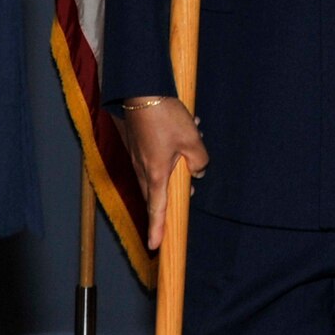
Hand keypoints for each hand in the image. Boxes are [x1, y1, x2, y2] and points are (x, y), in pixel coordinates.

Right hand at [116, 98, 208, 250]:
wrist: (140, 89)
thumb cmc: (165, 116)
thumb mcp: (192, 139)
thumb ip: (199, 160)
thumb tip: (198, 171)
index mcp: (156, 173)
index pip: (157, 208)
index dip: (157, 228)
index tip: (155, 246)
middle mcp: (142, 168)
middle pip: (156, 193)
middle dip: (171, 195)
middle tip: (188, 191)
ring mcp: (136, 155)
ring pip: (156, 172)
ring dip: (174, 167)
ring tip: (192, 148)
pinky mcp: (136, 142)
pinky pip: (152, 156)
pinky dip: (168, 151)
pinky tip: (182, 129)